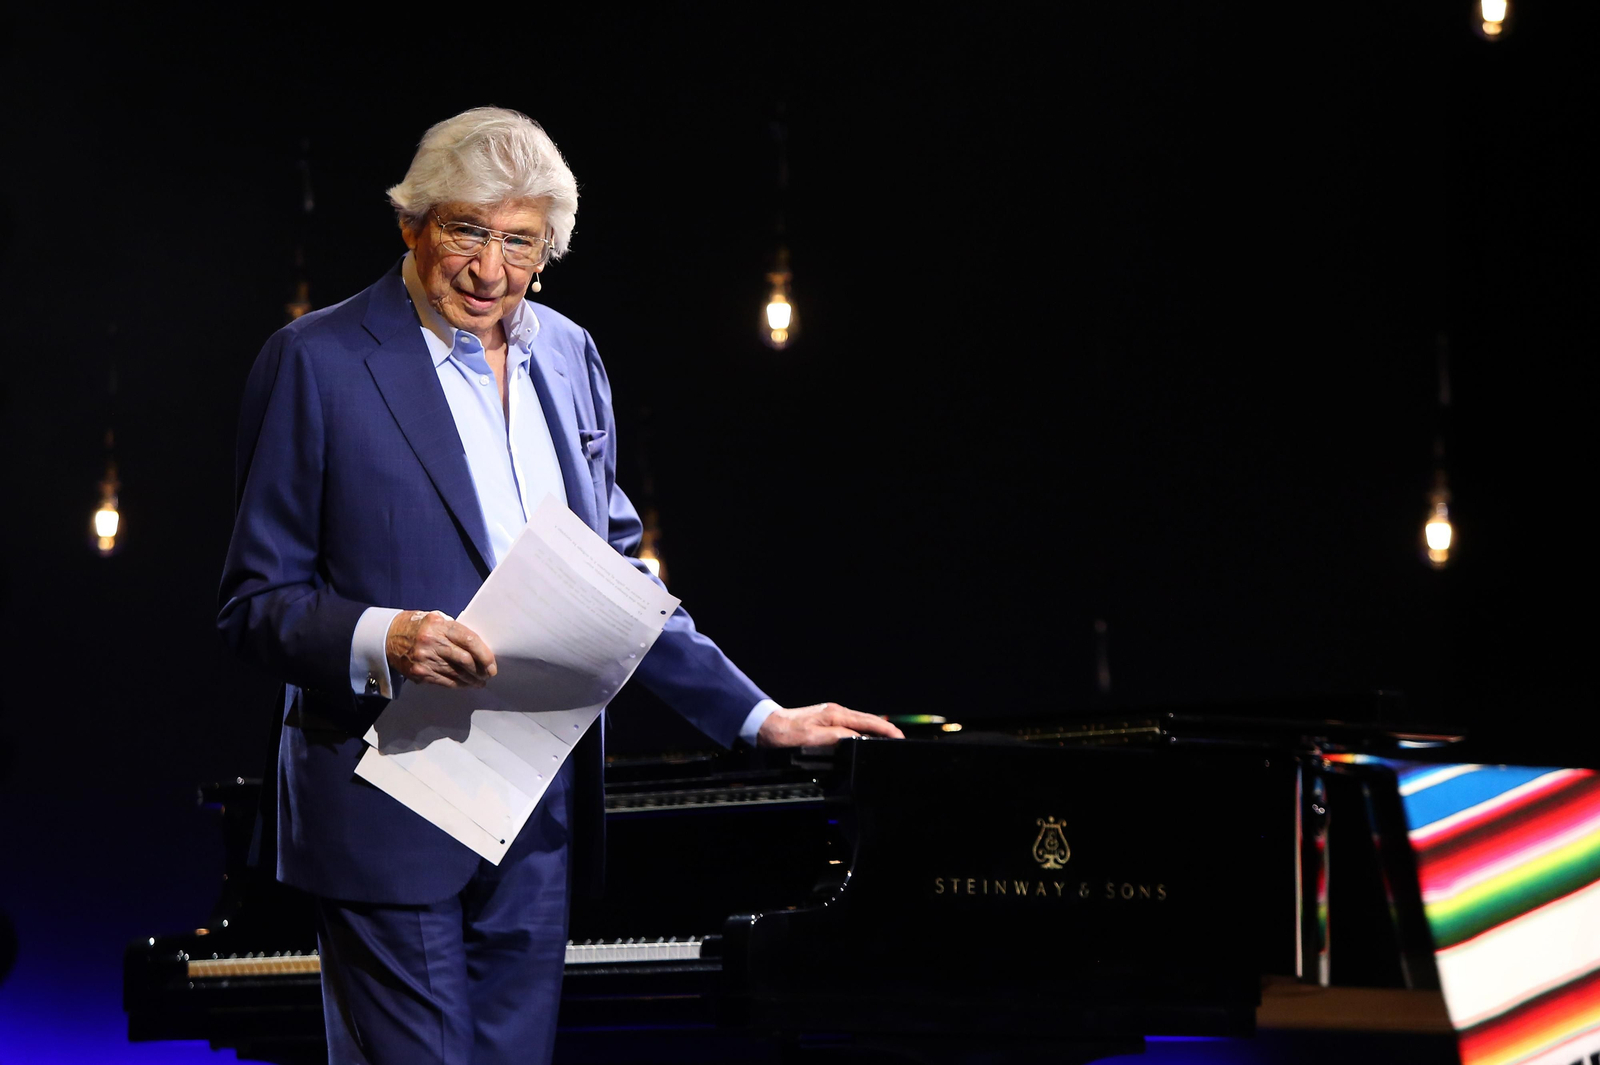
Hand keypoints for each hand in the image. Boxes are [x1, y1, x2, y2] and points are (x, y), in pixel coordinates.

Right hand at [386, 610, 496, 688]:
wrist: (388, 636)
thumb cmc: (418, 626)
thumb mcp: (436, 620)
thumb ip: (455, 631)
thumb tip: (479, 648)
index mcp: (439, 626)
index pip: (469, 640)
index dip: (484, 655)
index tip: (491, 663)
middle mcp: (431, 642)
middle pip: (465, 660)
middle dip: (481, 670)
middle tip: (489, 674)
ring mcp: (424, 659)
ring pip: (456, 673)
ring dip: (472, 680)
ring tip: (480, 681)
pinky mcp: (420, 672)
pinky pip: (445, 681)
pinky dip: (458, 684)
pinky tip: (466, 684)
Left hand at [756, 702, 905, 747]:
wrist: (767, 727)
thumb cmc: (786, 733)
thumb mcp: (813, 738)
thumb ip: (837, 737)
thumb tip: (859, 738)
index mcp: (836, 714)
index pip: (869, 722)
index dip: (887, 730)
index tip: (900, 737)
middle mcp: (836, 711)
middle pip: (868, 720)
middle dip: (886, 729)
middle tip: (900, 739)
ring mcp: (831, 715)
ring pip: (861, 722)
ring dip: (876, 730)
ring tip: (889, 739)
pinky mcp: (826, 720)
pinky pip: (851, 725)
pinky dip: (864, 730)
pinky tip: (866, 737)